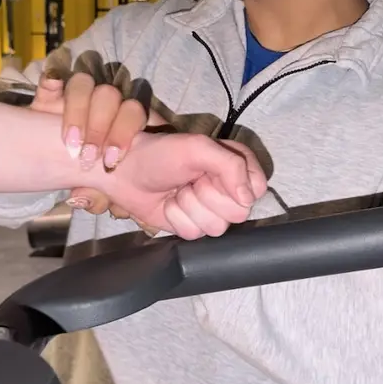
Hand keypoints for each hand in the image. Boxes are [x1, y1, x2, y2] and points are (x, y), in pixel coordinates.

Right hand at [31, 72, 168, 225]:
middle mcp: (106, 105)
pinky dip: (51, 82)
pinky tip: (52, 86)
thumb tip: (103, 205)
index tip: (111, 161)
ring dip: (78, 111)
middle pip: (110, 97)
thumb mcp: (106, 189)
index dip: (125, 134)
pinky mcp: (51, 96)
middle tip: (88, 157)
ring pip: (85, 85)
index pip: (135, 113)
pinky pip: (53, 79)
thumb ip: (107, 195)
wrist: (57, 166)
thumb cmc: (93, 178)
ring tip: (69, 143)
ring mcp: (79, 98)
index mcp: (128, 122)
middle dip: (100, 127)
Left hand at [99, 132, 266, 238]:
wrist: (125, 172)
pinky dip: (177, 219)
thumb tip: (247, 199)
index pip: (257, 189)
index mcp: (237, 165)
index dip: (234, 187)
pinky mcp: (193, 226)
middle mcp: (228, 189)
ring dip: (190, 207)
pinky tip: (169, 204)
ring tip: (177, 190)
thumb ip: (231, 166)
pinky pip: (195, 235)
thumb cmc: (160, 153)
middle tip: (190, 181)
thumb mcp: (198, 148)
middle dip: (207, 196)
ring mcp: (211, 210)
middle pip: (238, 213)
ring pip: (216, 227)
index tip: (211, 174)